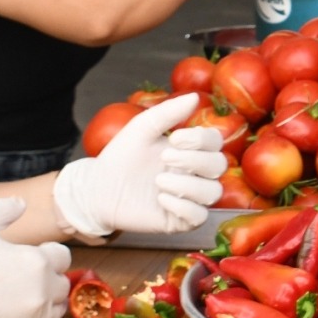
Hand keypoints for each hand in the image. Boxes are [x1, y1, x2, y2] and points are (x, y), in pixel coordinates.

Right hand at [0, 197, 70, 317]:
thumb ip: (3, 210)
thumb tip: (20, 204)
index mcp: (35, 262)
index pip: (63, 258)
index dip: (50, 255)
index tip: (37, 256)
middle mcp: (39, 291)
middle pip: (63, 286)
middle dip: (50, 280)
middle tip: (29, 277)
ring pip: (54, 312)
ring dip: (45, 303)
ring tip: (24, 296)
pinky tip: (6, 312)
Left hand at [52, 96, 227, 237]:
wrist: (98, 189)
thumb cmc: (121, 157)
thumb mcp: (142, 129)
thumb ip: (167, 112)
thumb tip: (193, 96)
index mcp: (190, 150)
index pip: (215, 143)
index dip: (201, 140)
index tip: (175, 138)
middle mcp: (194, 174)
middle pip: (219, 166)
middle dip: (195, 160)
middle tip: (165, 158)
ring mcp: (189, 198)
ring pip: (213, 192)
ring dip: (188, 185)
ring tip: (159, 181)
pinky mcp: (180, 220)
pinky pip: (199, 216)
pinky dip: (183, 206)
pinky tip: (160, 198)